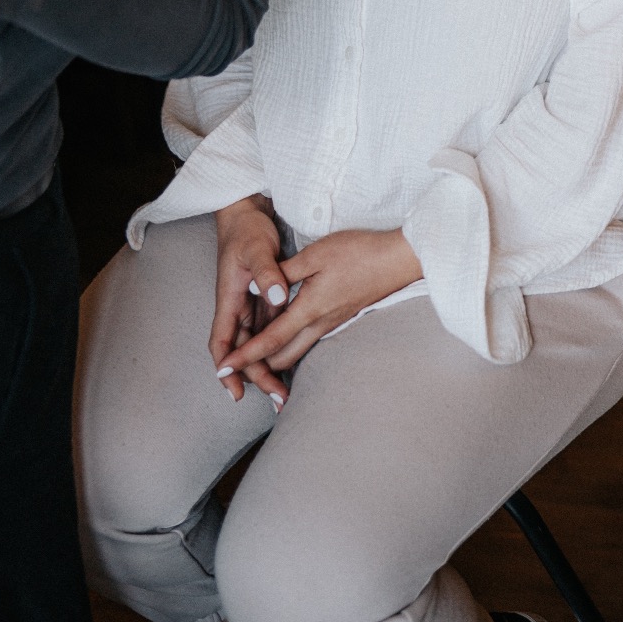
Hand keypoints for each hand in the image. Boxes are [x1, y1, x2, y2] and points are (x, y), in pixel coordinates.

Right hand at [210, 196, 296, 407]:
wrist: (248, 212)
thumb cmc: (248, 230)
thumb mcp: (257, 249)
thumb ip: (267, 274)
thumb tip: (278, 298)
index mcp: (229, 299)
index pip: (222, 342)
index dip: (227, 368)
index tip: (236, 392)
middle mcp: (237, 306)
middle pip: (243, 349)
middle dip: (256, 376)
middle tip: (278, 398)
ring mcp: (250, 303)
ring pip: (256, 342)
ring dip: (268, 365)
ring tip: (285, 390)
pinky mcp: (263, 297)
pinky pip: (268, 328)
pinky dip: (276, 346)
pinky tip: (292, 360)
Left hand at [215, 229, 421, 380]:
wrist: (398, 260)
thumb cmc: (359, 252)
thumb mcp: (317, 253)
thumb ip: (284, 272)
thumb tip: (257, 286)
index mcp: (310, 309)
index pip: (270, 341)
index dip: (245, 357)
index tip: (224, 369)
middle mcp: (320, 324)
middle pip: (281, 358)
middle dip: (257, 367)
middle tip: (235, 367)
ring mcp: (332, 325)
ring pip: (296, 352)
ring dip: (273, 359)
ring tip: (253, 358)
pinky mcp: (340, 319)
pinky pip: (309, 342)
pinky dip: (290, 346)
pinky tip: (283, 338)